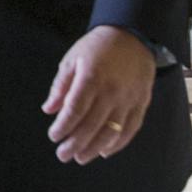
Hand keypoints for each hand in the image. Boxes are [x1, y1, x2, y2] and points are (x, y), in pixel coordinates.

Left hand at [41, 26, 154, 165]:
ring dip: (94, 148)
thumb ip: (60, 86)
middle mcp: (112, 91)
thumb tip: (49, 110)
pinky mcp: (142, 102)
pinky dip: (118, 144)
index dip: (63, 127)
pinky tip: (105, 151)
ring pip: (111, 132)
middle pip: (92, 125)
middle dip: (75, 144)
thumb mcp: (72, 58)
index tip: (54, 136)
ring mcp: (129, 99)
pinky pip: (131, 129)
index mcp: (92, 78)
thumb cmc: (98, 47)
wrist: (133, 35)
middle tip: (63, 155)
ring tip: (81, 157)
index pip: (75, 110)